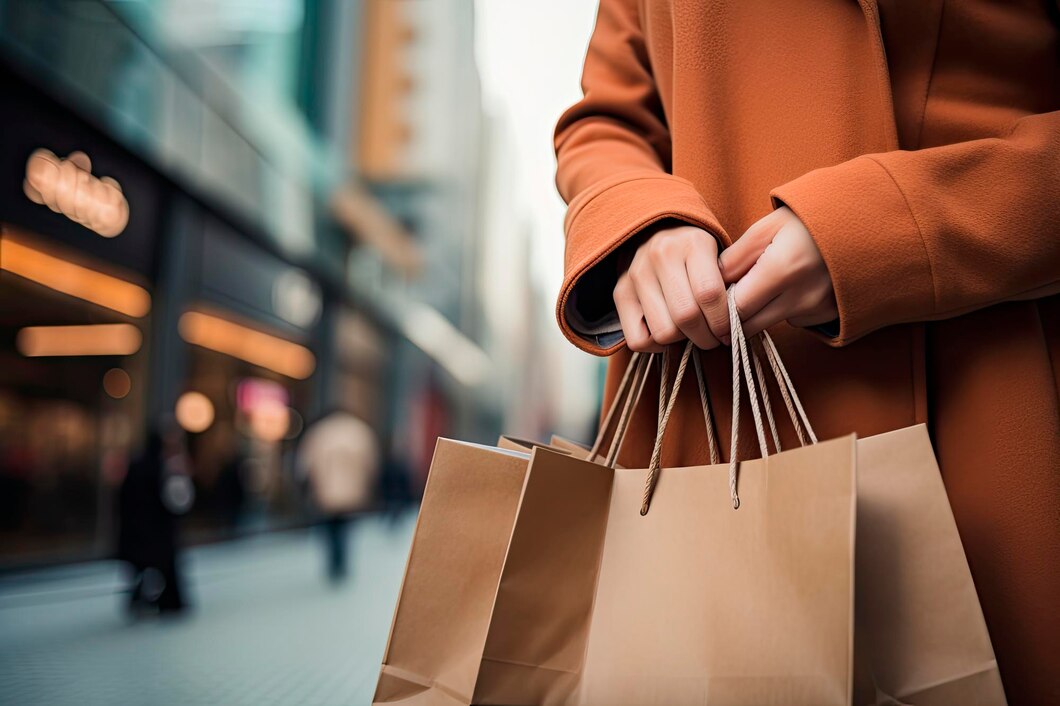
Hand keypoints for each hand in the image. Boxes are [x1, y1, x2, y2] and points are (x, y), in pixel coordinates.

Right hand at [613, 224, 727, 352]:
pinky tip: (668, 333)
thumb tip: (737, 324)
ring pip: (663, 332)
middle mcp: (660, 255)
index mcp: (692, 243)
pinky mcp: (619, 292)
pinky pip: (638, 340)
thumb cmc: (697, 251)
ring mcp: (636, 274)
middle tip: (714, 338)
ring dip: (682, 342)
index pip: (709, 294)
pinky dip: (656, 346)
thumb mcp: (719, 254)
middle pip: (686, 317)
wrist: (657, 228)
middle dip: (706, 337)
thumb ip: (729, 283)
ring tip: (691, 333)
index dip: (723, 321)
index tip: (729, 331)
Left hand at [717, 206, 836, 338]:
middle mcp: (803, 296)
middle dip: (735, 315)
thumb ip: (736, 257)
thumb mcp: (768, 227)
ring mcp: (819, 309)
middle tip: (732, 295)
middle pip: (751, 325)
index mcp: (783, 269)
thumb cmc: (809, 220)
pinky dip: (784, 308)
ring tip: (768, 281)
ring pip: (770, 324)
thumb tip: (713, 284)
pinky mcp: (829, 314)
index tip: (713, 300)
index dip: (720, 307)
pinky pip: (793, 319)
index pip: (736, 308)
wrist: (863, 222)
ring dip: (760, 311)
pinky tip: (794, 285)